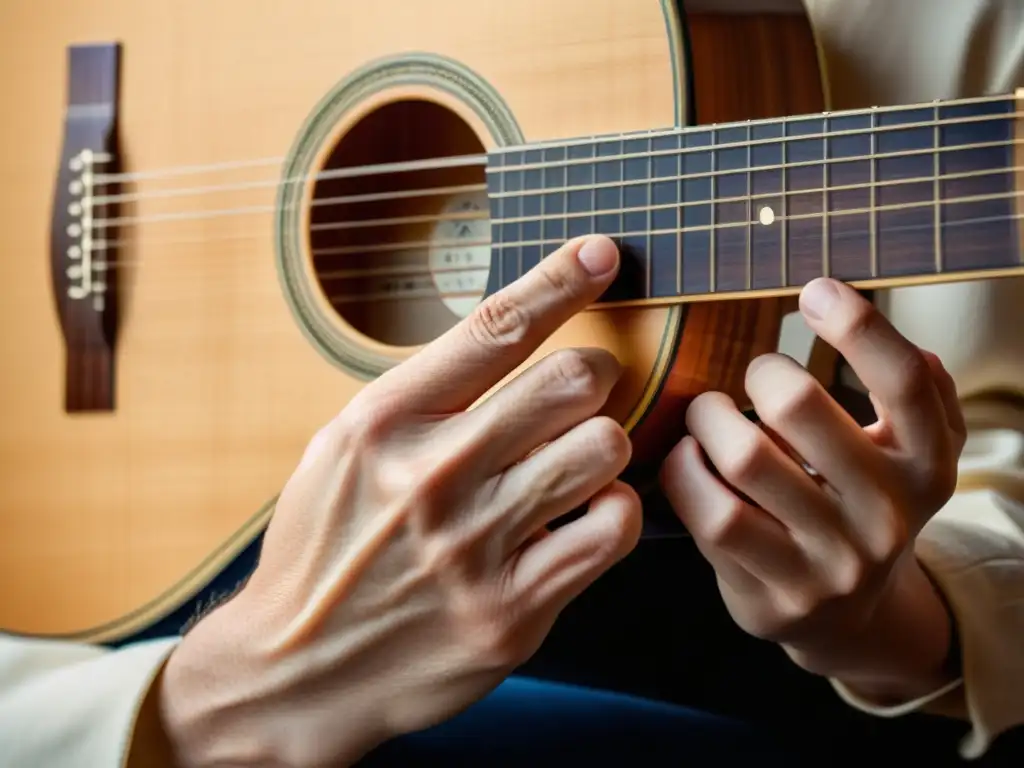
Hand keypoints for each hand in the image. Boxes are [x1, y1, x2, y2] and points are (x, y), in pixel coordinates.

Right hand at [157, 236, 641, 767]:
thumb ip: (422, 399)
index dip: (559, 280)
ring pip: (603, 448)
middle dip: (594, 374)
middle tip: (582, 392)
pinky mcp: (511, 610)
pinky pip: (611, 530)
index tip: (599, 253)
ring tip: (579, 462)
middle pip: (572, 380)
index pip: (493, 328)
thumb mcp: (344, 450)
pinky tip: (584, 518)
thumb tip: (511, 339)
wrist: (296, 668)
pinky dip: (612, 514)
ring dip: (604, 446)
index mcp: (386, 422)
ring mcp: (475, 545)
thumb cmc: (327, 548)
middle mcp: (433, 474)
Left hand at [660, 278, 965, 701]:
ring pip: (744, 459)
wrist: (848, 617)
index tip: (813, 290)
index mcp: (926, 468)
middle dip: (759, 372)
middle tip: (750, 373)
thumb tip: (919, 352)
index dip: (859, 324)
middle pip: (799, 407)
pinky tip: (687, 459)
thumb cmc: (864, 508)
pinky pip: (711, 515)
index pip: (905, 383)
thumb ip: (921, 401)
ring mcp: (830, 563)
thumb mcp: (910, 458)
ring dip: (709, 418)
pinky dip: (684, 472)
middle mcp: (887, 518)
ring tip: (707, 413)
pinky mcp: (775, 595)